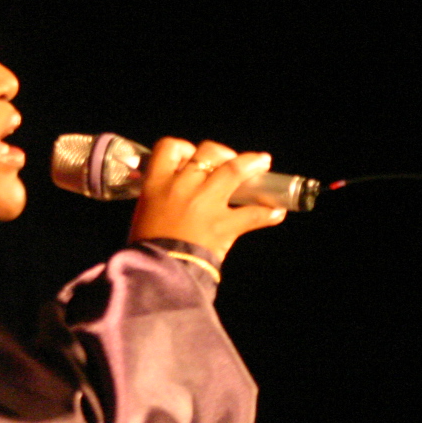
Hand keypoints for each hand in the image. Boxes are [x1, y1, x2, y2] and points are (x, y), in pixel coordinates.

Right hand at [129, 139, 285, 262]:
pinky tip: (277, 212)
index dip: (182, 148)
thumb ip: (159, 198)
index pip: (169, 147)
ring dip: (252, 164)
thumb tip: (171, 195)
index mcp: (157, 183)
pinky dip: (267, 213)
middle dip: (221, 153)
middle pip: (208, 152)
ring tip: (263, 163)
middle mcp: (183, 186)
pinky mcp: (223, 225)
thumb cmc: (145, 246)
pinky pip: (252, 215)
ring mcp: (206, 204)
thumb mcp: (144, 212)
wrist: (156, 275)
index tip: (189, 155)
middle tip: (228, 160)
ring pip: (233, 171)